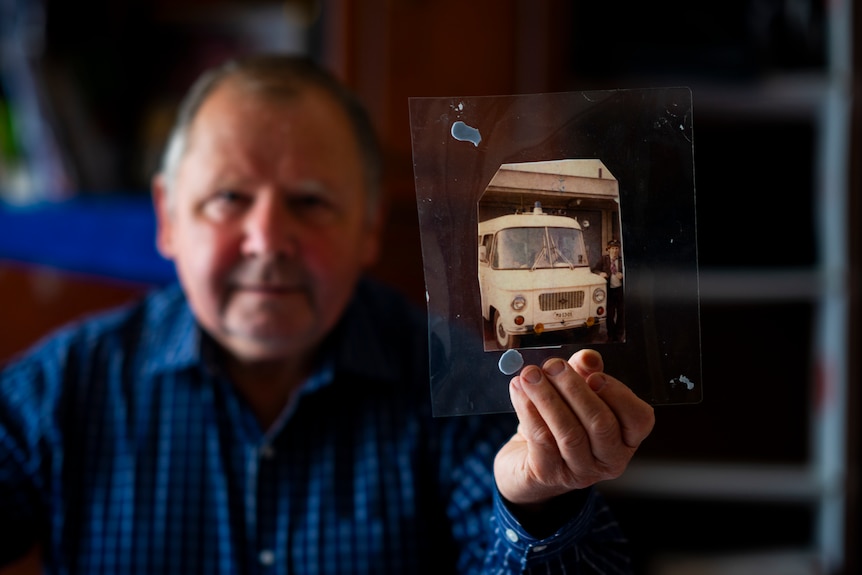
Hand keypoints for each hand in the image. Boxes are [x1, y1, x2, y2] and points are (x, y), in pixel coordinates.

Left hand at [494, 349, 653, 508]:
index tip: (593, 375)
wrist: (524, 461)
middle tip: (552, 365)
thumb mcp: (574, 394)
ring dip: (547, 398)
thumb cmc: (559, 421)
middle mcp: (609, 460)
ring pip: (569, 433)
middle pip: (600, 423)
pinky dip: (529, 410)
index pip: (638, 418)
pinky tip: (518, 391)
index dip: (618, 394)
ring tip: (530, 375)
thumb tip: (588, 358)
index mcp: (626, 438)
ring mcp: (580, 472)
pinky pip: (542, 440)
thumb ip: (585, 372)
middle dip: (574, 389)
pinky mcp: (548, 475)